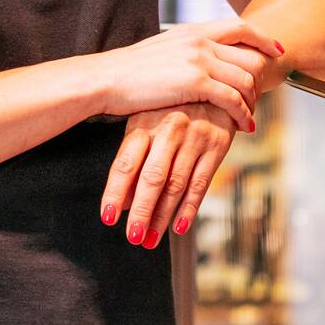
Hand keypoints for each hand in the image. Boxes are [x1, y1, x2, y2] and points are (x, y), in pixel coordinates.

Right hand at [95, 20, 282, 127]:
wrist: (106, 78)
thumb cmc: (128, 70)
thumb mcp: (162, 50)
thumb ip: (185, 51)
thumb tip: (197, 60)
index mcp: (193, 30)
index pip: (240, 27)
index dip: (262, 38)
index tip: (275, 50)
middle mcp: (201, 40)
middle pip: (249, 56)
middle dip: (260, 78)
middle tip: (262, 96)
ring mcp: (200, 60)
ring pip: (244, 79)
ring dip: (252, 100)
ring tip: (250, 116)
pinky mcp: (195, 82)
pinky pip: (232, 98)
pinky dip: (242, 113)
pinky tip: (243, 125)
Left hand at [98, 101, 237, 245]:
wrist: (216, 85)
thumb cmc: (171, 109)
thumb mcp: (146, 124)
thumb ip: (133, 160)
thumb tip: (120, 202)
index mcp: (145, 123)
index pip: (126, 162)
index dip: (115, 192)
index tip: (107, 218)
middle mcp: (170, 129)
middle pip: (153, 177)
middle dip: (141, 211)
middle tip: (133, 237)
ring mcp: (196, 136)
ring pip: (176, 185)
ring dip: (162, 216)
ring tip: (150, 239)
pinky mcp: (217, 145)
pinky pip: (201, 182)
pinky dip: (189, 207)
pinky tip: (178, 226)